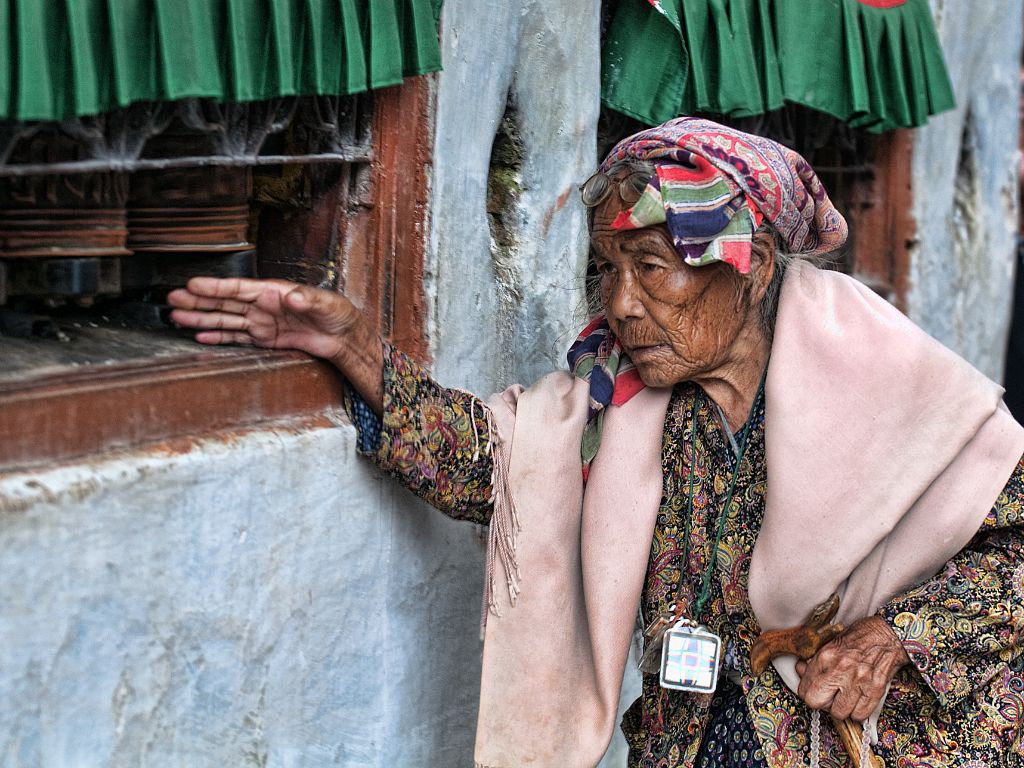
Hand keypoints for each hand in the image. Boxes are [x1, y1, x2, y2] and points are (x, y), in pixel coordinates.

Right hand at [168, 277, 383, 412]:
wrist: (344, 336)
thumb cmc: (337, 313)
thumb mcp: (327, 304)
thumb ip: (309, 299)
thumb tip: (294, 297)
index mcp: (274, 292)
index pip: (238, 288)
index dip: (215, 287)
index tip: (193, 284)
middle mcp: (263, 305)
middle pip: (225, 302)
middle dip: (198, 301)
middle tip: (172, 298)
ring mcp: (261, 322)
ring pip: (225, 319)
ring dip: (201, 318)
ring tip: (177, 317)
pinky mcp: (264, 339)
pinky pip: (236, 337)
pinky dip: (218, 337)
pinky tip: (199, 335)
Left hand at [795, 615, 908, 720]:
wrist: (888, 635)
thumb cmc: (860, 637)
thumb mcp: (830, 642)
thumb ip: (814, 659)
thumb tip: (801, 670)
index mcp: (826, 656)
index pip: (804, 689)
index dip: (807, 691)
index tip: (812, 689)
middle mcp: (840, 670)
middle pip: (816, 702)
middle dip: (820, 702)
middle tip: (826, 696)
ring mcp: (859, 681)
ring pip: (838, 713)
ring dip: (840, 708)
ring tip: (843, 697)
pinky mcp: (876, 690)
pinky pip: (860, 715)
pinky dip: (857, 711)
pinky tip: (857, 700)